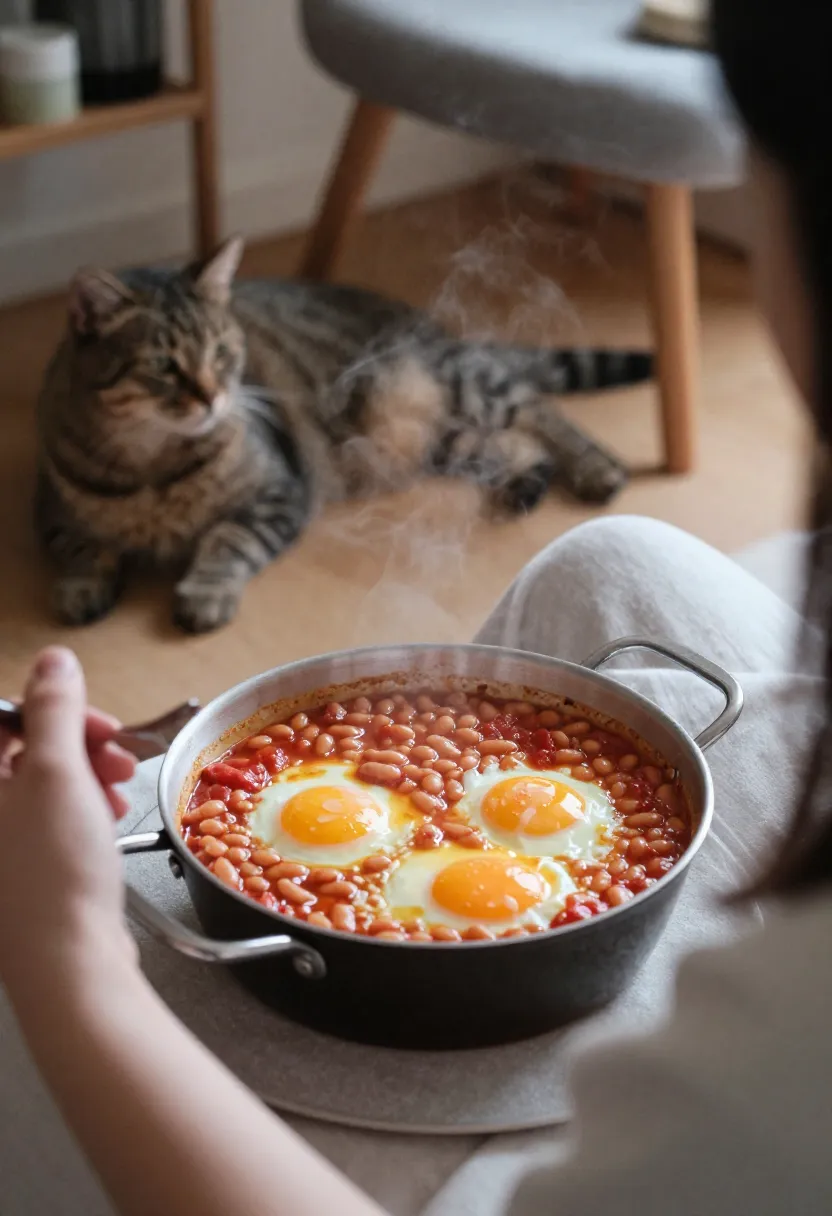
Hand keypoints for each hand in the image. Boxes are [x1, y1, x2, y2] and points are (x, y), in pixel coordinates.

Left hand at [0, 647, 138, 997]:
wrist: (67, 964)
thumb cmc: (54, 872)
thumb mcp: (59, 773)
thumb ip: (55, 708)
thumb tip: (53, 660)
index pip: (1, 720)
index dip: (53, 711)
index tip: (96, 725)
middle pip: (20, 749)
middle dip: (76, 744)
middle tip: (117, 758)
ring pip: (36, 783)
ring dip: (85, 775)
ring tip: (120, 791)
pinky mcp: (16, 873)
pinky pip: (44, 818)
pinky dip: (79, 809)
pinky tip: (108, 820)